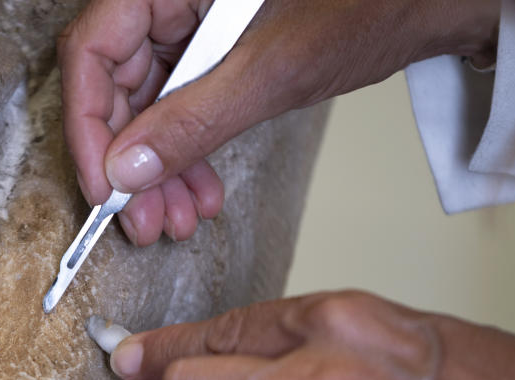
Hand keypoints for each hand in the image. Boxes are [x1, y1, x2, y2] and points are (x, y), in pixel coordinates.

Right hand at [58, 0, 499, 245]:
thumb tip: (126, 170)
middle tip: (142, 221)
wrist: (425, 3)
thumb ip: (191, 122)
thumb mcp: (271, 71)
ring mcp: (189, 25)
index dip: (88, 126)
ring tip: (177, 220)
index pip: (92, 51)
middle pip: (114, 85)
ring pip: (146, 106)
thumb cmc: (366, 5)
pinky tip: (201, 193)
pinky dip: (188, 155)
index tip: (105, 186)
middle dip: (130, 163)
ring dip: (159, 170)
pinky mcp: (212, 52)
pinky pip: (180, 109)